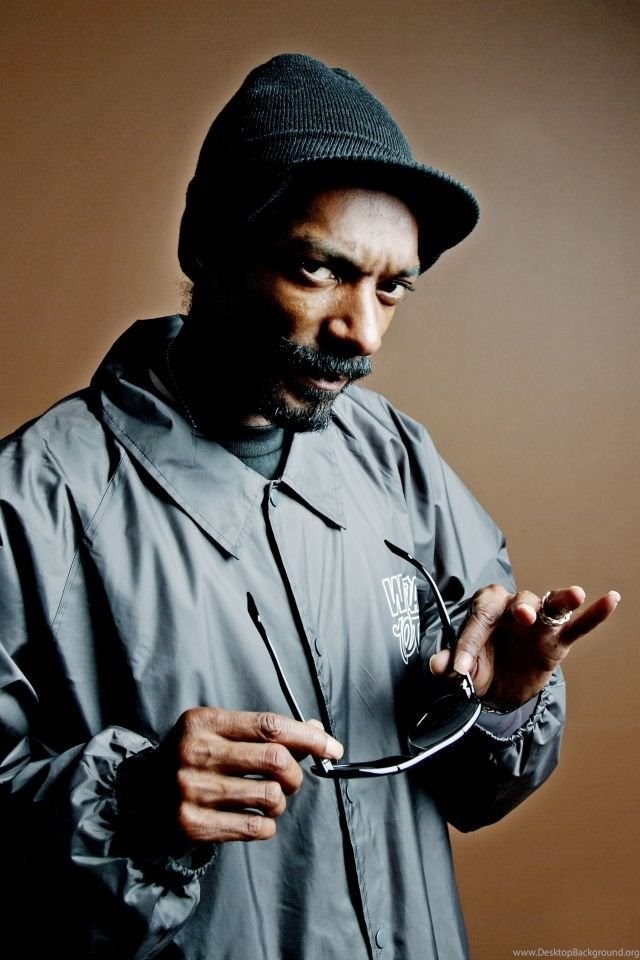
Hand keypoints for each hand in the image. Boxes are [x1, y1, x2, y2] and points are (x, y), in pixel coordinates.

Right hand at [155, 707, 342, 846]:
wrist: (139, 796)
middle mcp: (195, 753)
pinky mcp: (192, 825)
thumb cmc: (193, 758)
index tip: (332, 748)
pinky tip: (254, 817)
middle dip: (296, 774)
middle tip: (292, 780)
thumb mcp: (219, 732)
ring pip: (270, 796)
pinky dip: (266, 824)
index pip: (269, 726)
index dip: (308, 737)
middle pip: (275, 760)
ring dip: (280, 801)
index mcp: (203, 721)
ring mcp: (191, 790)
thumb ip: (264, 732)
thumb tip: (317, 734)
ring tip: (267, 798)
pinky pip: (256, 827)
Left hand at [429, 584, 620, 708]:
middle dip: (521, 607)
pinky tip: (611, 599)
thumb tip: (438, 666)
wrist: (499, 689)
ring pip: (549, 604)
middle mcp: (512, 609)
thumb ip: (449, 665)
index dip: (469, 640)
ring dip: (561, 599)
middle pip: (517, 600)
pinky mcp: (557, 639)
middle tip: (523, 617)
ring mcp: (538, 622)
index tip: (461, 667)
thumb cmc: (480, 668)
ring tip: (574, 594)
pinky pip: (578, 624)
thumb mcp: (462, 671)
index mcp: (484, 610)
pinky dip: (594, 614)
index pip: (479, 616)